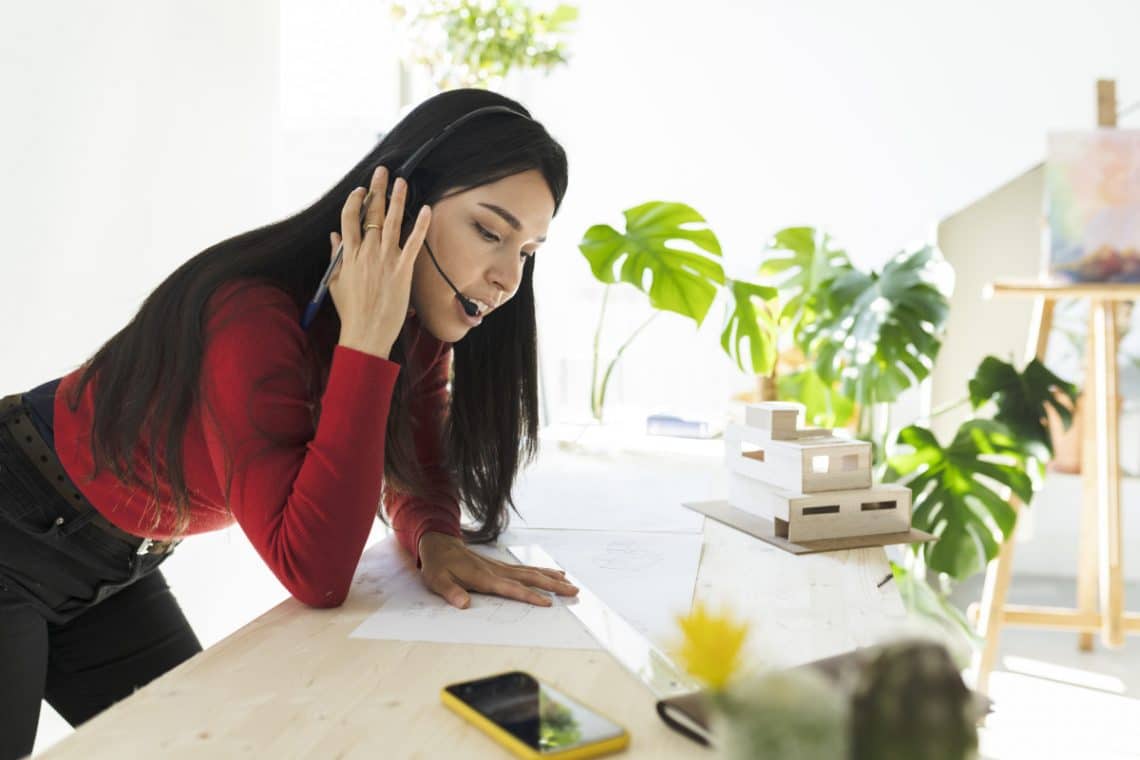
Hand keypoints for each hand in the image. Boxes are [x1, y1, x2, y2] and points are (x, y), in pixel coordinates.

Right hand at [331, 165, 431, 358]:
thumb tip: (334, 236)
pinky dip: (420, 225)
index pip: (349, 218)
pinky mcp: (403, 270)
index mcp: (349, 255)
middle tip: (382, 171)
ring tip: (401, 181)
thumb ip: (336, 256)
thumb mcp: (336, 282)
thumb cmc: (351, 311)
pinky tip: (426, 209)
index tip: (360, 190)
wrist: (366, 333)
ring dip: (397, 199)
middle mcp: (367, 253)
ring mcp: (386, 260)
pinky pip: (413, 243)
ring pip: (391, 222)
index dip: (355, 201)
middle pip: (371, 214)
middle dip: (377, 190)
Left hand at [418, 532, 579, 608]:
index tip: (547, 602)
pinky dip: (543, 572)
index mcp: (483, 576)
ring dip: (552, 578)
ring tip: (571, 585)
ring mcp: (501, 567)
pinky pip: (526, 570)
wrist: (439, 544)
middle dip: (553, 586)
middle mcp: (497, 570)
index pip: (511, 588)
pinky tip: (555, 574)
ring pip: (532, 572)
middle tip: (573, 591)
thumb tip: (463, 604)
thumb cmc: (438, 565)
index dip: (529, 596)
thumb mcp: (437, 580)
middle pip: (530, 578)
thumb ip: (451, 592)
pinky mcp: (501, 566)